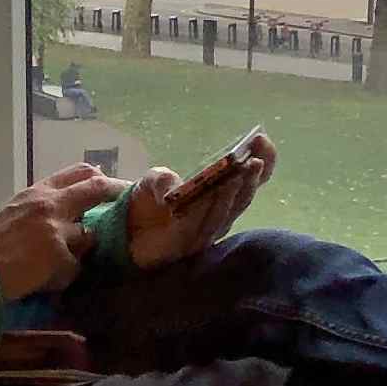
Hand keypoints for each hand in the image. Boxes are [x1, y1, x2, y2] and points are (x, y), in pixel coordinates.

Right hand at [0, 164, 120, 298]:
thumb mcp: (12, 213)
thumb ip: (39, 208)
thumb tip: (68, 208)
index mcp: (36, 192)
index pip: (78, 172)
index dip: (100, 178)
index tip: (112, 185)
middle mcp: (50, 204)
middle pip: (95, 189)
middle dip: (114, 193)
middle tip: (126, 202)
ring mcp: (55, 229)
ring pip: (86, 238)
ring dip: (76, 253)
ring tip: (50, 265)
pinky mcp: (57, 256)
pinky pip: (73, 269)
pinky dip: (61, 278)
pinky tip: (42, 281)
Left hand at [126, 135, 272, 269]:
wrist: (123, 232)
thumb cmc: (147, 202)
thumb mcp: (153, 180)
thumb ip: (162, 178)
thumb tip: (174, 185)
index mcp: (222, 195)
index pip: (251, 179)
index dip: (263, 160)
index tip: (261, 139)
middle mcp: (220, 214)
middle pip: (243, 198)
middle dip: (251, 178)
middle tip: (255, 160)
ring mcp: (206, 232)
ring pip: (226, 213)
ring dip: (233, 194)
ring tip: (239, 174)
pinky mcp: (187, 246)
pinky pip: (202, 227)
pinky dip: (208, 211)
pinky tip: (212, 195)